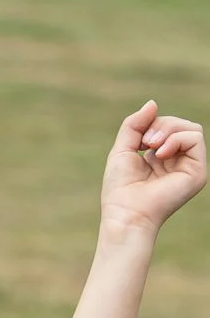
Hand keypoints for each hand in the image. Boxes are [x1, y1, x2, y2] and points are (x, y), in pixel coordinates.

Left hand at [101, 102, 205, 234]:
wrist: (125, 215)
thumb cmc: (120, 190)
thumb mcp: (123, 149)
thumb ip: (135, 125)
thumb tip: (153, 103)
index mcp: (162, 159)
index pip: (168, 127)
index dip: (153, 124)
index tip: (138, 140)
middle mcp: (178, 163)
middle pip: (181, 125)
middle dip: (161, 125)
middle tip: (144, 141)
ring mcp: (189, 168)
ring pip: (190, 128)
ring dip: (168, 129)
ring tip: (151, 146)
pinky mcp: (197, 173)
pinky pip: (195, 138)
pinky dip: (176, 138)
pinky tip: (160, 153)